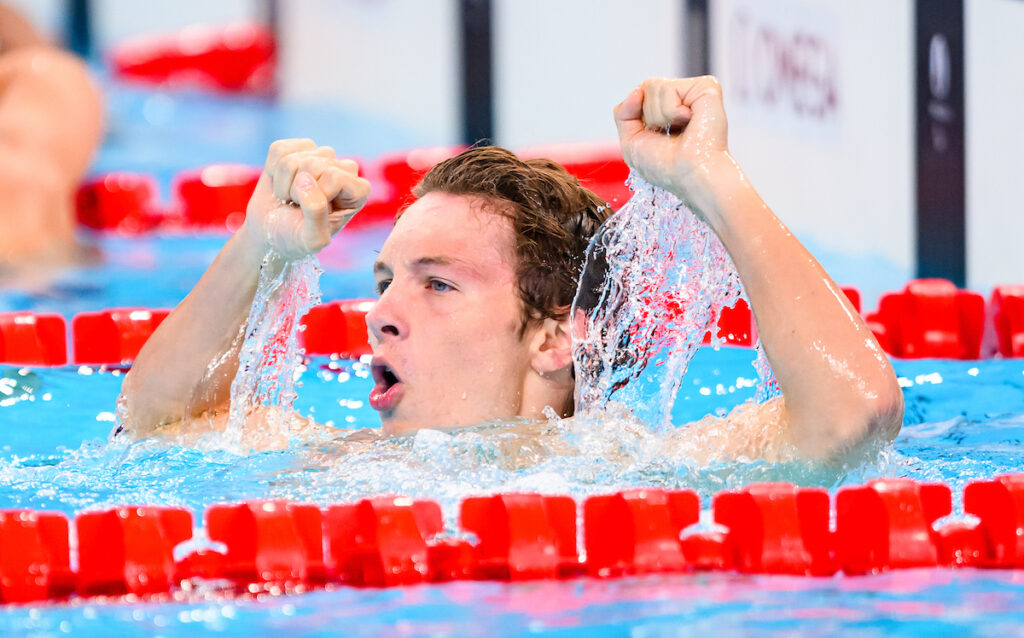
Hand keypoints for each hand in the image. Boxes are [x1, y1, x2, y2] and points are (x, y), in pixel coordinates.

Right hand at [242, 138, 370, 260]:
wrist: (271, 231)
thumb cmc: (297, 238)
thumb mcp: (312, 239)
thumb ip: (316, 213)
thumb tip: (305, 179)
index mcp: (358, 191)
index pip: (335, 177)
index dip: (317, 196)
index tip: (313, 213)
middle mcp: (343, 169)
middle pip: (314, 165)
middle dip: (297, 192)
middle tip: (298, 207)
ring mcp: (320, 156)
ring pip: (295, 159)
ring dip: (283, 185)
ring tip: (290, 198)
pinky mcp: (297, 148)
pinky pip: (279, 150)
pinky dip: (272, 171)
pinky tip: (280, 183)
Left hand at [614, 76, 730, 201]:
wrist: (689, 174)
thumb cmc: (665, 166)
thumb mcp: (631, 142)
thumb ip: (623, 114)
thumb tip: (638, 90)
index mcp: (666, 112)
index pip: (639, 96)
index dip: (636, 115)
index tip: (654, 136)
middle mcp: (681, 99)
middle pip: (644, 88)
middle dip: (648, 117)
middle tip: (669, 136)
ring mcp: (693, 92)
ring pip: (652, 86)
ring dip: (659, 116)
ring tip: (680, 130)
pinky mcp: (705, 86)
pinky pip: (667, 88)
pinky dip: (670, 110)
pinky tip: (689, 121)